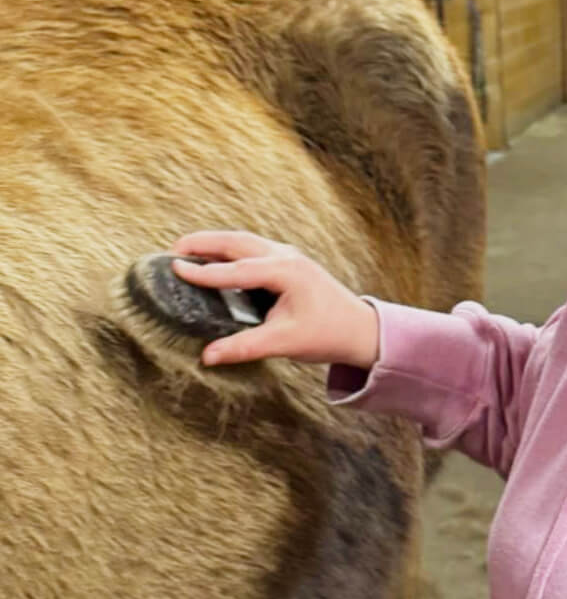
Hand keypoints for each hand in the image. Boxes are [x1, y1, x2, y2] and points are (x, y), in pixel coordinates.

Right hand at [168, 230, 378, 369]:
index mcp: (286, 272)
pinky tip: (216, 260)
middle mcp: (287, 257)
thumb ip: (245, 347)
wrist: (361, 330)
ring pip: (245, 241)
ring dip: (216, 243)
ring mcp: (289, 256)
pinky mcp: (290, 262)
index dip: (203, 271)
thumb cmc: (328, 334)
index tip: (174, 268)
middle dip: (204, 243)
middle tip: (173, 249)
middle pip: (237, 241)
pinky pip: (254, 249)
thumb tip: (207, 357)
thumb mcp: (284, 343)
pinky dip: (231, 250)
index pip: (235, 270)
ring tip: (186, 250)